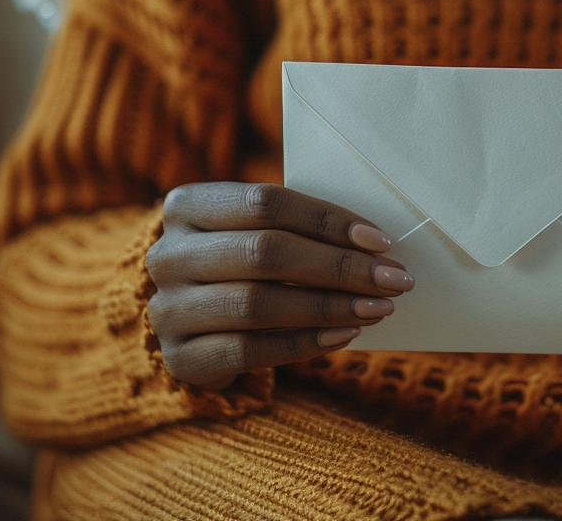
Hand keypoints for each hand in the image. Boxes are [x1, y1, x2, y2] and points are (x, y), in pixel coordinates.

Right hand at [146, 183, 412, 389]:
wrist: (195, 320)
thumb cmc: (244, 263)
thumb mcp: (258, 231)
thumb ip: (299, 228)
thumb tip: (376, 245)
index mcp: (187, 206)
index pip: (266, 203)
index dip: (328, 221)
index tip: (382, 242)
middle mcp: (168, 254)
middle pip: (265, 253)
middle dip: (339, 267)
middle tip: (394, 280)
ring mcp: (167, 308)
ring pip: (258, 304)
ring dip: (330, 307)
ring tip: (378, 308)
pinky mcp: (180, 357)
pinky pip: (249, 351)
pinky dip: (304, 343)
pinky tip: (344, 336)